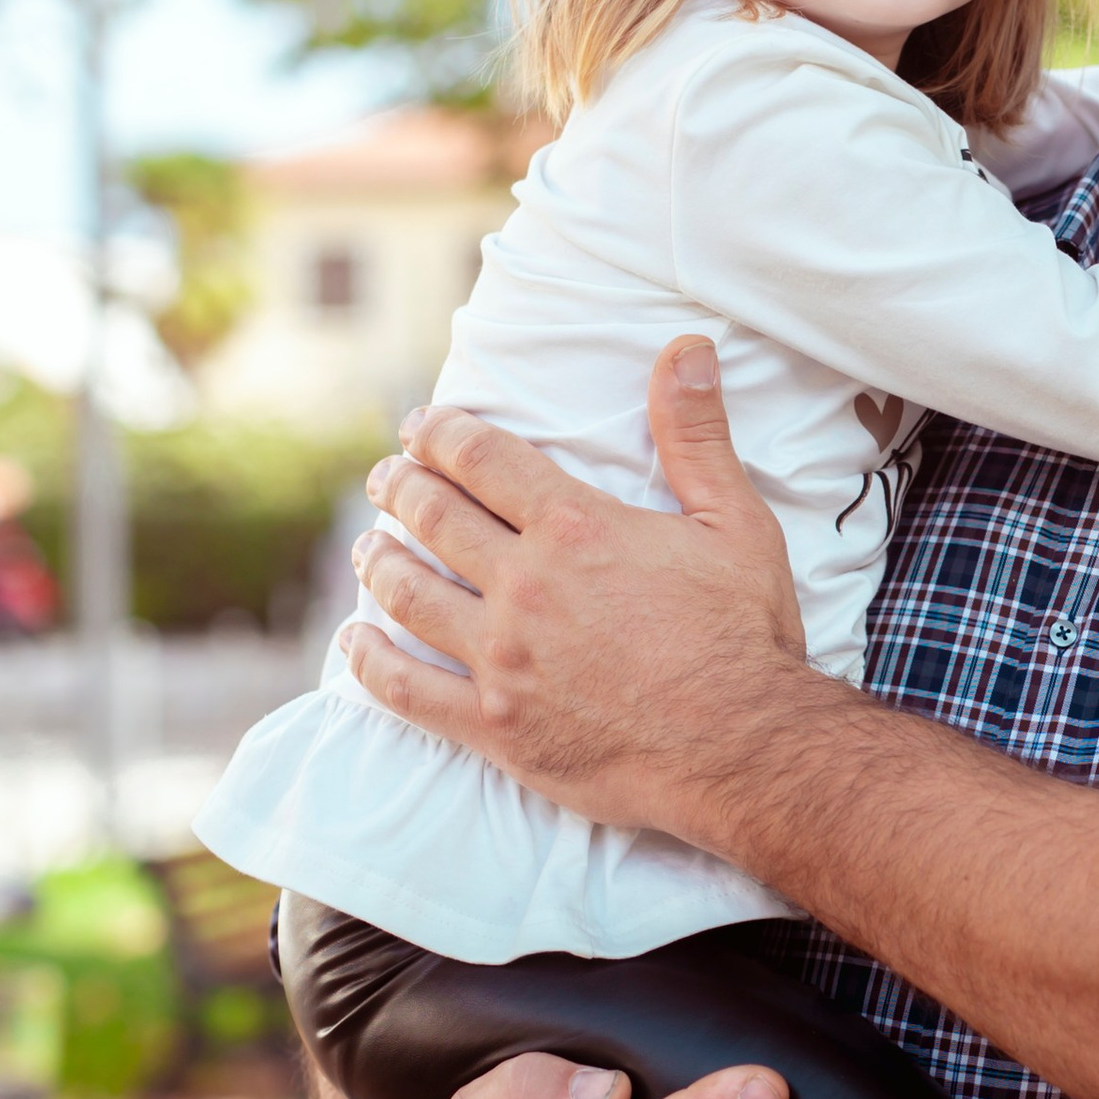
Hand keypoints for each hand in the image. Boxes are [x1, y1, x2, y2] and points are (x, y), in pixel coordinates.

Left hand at [341, 339, 807, 843]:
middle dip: (400, 487)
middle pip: (432, 518)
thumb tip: (686, 349)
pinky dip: (369, 660)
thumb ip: (696, 434)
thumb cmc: (744, 635)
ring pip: (407, 594)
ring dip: (378, 561)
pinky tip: (355, 642)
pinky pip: (405, 689)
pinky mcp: (492, 724)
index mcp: (576, 528)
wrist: (741, 748)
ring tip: (367, 546)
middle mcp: (524, 586)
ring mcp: (500, 658)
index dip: (442, 433)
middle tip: (386, 478)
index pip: (482, 459)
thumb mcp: (735, 523)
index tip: (421, 427)